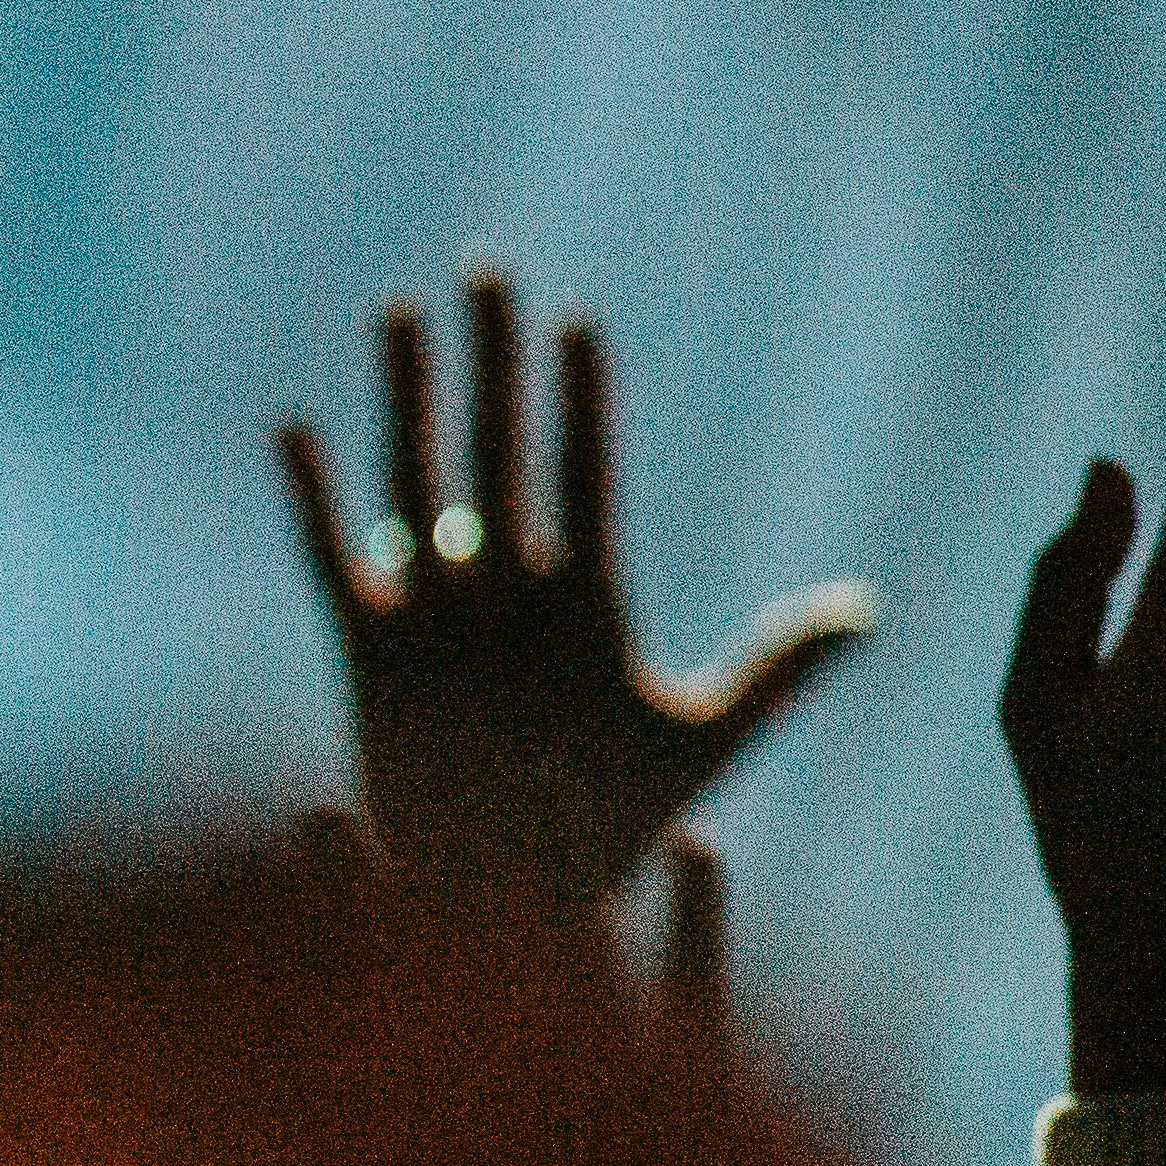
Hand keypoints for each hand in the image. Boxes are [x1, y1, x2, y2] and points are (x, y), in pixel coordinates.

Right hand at [278, 278, 875, 907]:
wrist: (519, 896)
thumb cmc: (613, 827)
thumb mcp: (704, 739)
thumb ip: (781, 667)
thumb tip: (870, 608)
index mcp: (586, 598)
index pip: (586, 471)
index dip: (582, 398)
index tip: (581, 323)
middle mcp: (507, 588)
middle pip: (500, 448)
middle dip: (493, 361)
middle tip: (489, 269)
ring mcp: (436, 614)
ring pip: (418, 478)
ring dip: (410, 396)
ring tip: (404, 312)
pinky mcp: (369, 655)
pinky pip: (333, 560)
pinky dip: (314, 500)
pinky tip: (295, 428)